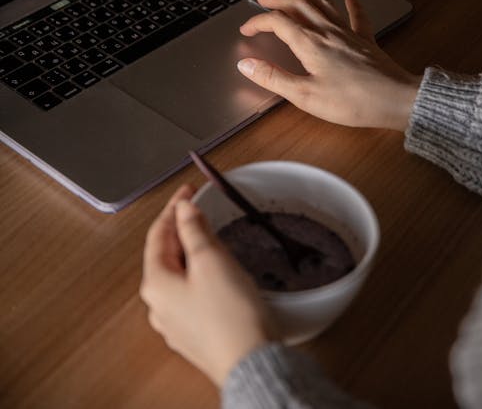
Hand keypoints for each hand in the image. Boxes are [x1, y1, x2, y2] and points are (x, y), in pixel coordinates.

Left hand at [140, 185, 270, 385]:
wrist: (252, 363)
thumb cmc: (231, 314)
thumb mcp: (210, 259)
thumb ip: (193, 229)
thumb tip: (183, 209)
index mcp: (156, 284)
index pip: (158, 234)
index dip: (173, 208)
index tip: (187, 190)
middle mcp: (159, 307)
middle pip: (166, 255)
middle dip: (182, 229)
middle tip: (200, 208)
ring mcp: (176, 324)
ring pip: (180, 276)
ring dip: (192, 252)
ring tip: (211, 236)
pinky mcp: (196, 334)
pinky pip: (192, 295)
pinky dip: (201, 275)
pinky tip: (217, 272)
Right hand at [237, 0, 420, 130]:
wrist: (395, 99)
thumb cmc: (352, 102)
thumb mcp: (305, 95)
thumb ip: (273, 78)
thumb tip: (246, 65)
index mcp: (310, 44)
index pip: (277, 23)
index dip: (258, 22)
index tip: (246, 30)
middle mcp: (327, 32)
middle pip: (297, 6)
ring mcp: (348, 34)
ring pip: (322, 4)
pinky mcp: (366, 41)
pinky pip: (357, 16)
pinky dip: (351, 4)